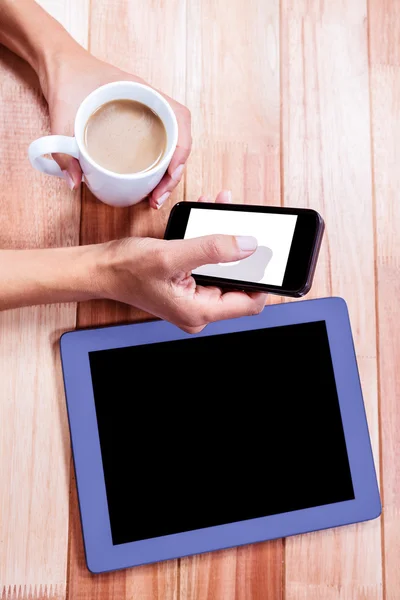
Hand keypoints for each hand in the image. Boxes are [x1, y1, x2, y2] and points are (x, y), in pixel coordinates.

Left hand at [41, 46, 190, 208]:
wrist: (58, 64)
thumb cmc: (66, 78)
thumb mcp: (62, 116)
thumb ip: (65, 151)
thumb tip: (76, 182)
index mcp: (142, 92)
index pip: (179, 120)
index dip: (181, 150)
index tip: (170, 174)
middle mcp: (150, 103)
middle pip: (179, 140)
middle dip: (174, 173)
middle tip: (158, 197)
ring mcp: (145, 114)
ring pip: (171, 146)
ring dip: (168, 174)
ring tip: (155, 196)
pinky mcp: (137, 126)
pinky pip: (158, 146)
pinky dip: (158, 168)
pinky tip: (148, 183)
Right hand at [100, 191, 266, 332]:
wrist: (101, 269)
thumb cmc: (127, 268)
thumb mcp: (171, 255)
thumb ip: (212, 250)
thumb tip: (247, 245)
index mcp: (199, 312)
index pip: (250, 303)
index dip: (265, 280)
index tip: (269, 256)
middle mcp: (199, 310)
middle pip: (238, 285)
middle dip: (244, 253)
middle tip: (248, 226)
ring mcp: (193, 299)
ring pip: (223, 272)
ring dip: (226, 243)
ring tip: (225, 211)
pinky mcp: (187, 287)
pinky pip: (208, 266)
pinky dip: (211, 244)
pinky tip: (209, 220)